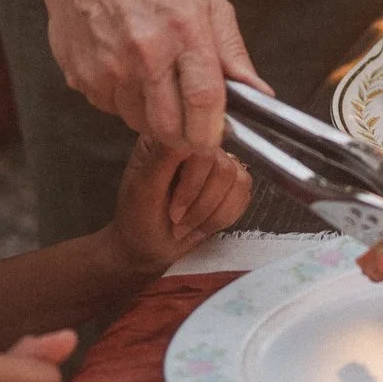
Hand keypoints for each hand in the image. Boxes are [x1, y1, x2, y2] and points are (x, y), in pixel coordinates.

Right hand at [43, 0, 266, 147]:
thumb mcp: (206, 4)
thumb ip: (233, 52)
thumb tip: (259, 93)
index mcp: (183, 29)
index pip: (204, 98)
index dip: (212, 130)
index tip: (215, 138)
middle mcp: (145, 50)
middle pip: (169, 126)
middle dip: (184, 136)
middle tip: (189, 126)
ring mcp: (109, 67)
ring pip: (139, 123)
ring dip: (152, 116)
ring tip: (154, 83)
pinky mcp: (82, 77)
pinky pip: (112, 111)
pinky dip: (124, 102)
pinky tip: (126, 73)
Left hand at [103, 134, 251, 273]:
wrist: (149, 248)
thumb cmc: (139, 217)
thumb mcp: (143, 189)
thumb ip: (164, 158)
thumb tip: (189, 133)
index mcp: (171, 135)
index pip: (201, 143)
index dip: (193, 181)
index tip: (173, 210)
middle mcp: (197, 143)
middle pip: (223, 166)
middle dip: (201, 203)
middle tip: (177, 221)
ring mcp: (217, 163)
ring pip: (239, 180)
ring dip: (212, 213)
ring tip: (187, 225)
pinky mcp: (231, 184)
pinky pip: (244, 195)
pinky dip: (223, 217)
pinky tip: (202, 225)